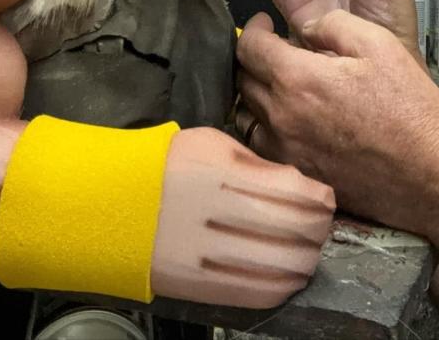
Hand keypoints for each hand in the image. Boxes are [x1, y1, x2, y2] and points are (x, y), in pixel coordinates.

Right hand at [150, 126, 334, 308]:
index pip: (297, 194)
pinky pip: (260, 293)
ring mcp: (212, 256)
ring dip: (307, 259)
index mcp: (226, 174)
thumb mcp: (213, 144)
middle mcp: (222, 216)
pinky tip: (288, 275)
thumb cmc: (167, 167)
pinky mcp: (204, 287)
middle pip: (299, 232)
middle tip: (319, 225)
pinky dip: (285, 286)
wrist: (114, 205)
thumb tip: (298, 185)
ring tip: (306, 250)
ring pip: (286, 268)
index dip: (321, 200)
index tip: (324, 198)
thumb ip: (257, 163)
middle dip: (319, 229)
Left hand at [237, 12, 438, 235]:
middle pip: (243, 81)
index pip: (249, 48)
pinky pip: (260, 146)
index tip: (264, 24)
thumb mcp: (379, 45)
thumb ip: (333, 25)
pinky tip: (289, 121)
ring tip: (280, 86)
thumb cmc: (409, 107)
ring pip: (246, 116)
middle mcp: (281, 118)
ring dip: (256, 95)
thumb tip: (304, 29)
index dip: (253, 29)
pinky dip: (265, 128)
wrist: (431, 175)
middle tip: (277, 52)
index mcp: (297, 80)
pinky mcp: (296, 176)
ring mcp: (284, 152)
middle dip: (255, 59)